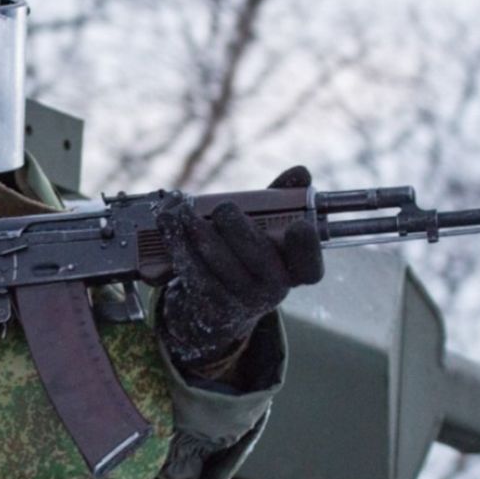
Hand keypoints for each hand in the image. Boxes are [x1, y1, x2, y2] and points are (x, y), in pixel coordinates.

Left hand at [157, 166, 323, 368]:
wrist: (215, 306)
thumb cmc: (246, 255)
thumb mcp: (266, 230)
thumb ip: (282, 200)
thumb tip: (301, 172)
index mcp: (294, 271)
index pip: (310, 268)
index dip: (307, 248)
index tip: (298, 226)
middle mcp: (273, 290)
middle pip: (256, 255)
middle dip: (235, 224)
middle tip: (222, 208)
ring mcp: (240, 301)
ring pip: (216, 258)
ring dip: (195, 226)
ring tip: (183, 206)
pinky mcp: (207, 305)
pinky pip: (190, 267)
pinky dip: (177, 239)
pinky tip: (169, 220)